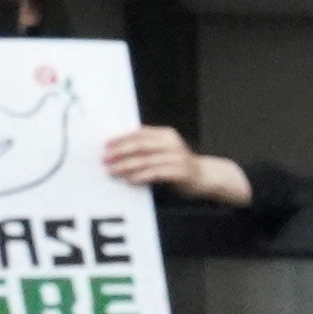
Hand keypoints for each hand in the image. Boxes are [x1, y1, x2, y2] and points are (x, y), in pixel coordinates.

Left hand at [98, 127, 248, 205]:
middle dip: (120, 152)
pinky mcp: (180, 172)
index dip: (120, 139)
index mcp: (166, 134)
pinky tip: (130, 180)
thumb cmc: (180, 165)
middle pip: (140, 145)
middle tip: (105, 158)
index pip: (139, 134)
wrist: (207, 177)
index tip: (106, 146)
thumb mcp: (165, 150)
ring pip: (145, 160)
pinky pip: (156, 173)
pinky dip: (141, 176)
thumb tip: (119, 148)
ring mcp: (177, 158)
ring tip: (113, 170)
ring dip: (126, 166)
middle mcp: (172, 143)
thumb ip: (148, 147)